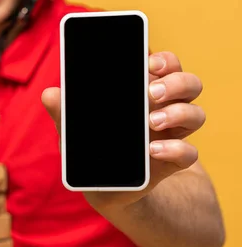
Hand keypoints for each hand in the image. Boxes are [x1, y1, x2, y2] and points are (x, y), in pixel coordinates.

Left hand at [41, 51, 205, 211]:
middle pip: (188, 84)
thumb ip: (64, 111)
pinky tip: (153, 150)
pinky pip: (189, 153)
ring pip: (196, 114)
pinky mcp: (174, 160)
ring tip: (152, 120)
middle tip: (151, 91)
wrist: (103, 186)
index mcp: (142, 91)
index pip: (164, 65)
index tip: (149, 62)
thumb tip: (49, 94)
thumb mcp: (74, 128)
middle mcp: (164, 108)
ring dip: (178, 113)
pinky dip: (175, 149)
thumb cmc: (91, 146)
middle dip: (176, 82)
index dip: (164, 60)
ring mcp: (172, 134)